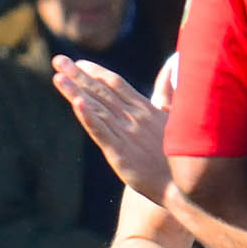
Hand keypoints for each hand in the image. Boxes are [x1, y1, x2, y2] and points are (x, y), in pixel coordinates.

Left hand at [52, 56, 170, 202]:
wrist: (188, 187)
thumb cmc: (183, 155)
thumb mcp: (176, 118)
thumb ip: (168, 93)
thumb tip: (172, 67)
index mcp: (146, 109)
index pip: (117, 85)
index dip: (97, 73)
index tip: (79, 63)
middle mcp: (135, 117)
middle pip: (102, 92)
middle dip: (78, 76)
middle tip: (58, 60)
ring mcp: (127, 134)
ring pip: (97, 108)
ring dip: (76, 91)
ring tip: (58, 76)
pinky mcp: (121, 152)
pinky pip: (102, 132)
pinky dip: (89, 117)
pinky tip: (77, 104)